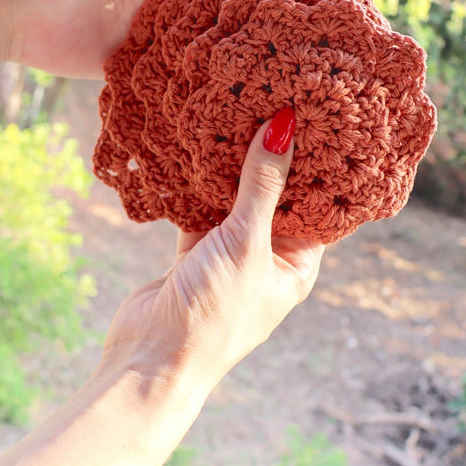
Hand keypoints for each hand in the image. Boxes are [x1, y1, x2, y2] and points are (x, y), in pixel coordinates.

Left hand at [0, 0, 313, 77]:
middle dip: (274, 3)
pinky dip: (218, 75)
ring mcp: (166, 35)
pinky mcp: (150, 66)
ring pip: (219, 38)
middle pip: (234, 0)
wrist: (18, 17)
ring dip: (253, 43)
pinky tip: (249, 84)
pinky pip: (190, 70)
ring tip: (298, 53)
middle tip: (320, 13)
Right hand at [97, 109, 324, 388]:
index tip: (316, 123)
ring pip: (237, 202)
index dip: (316, 168)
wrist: (149, 358)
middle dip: (273, 160)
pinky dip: (201, 186)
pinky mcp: (195, 252)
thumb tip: (285, 128)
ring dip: (235, 169)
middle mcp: (267, 258)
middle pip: (275, 199)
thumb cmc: (213, 313)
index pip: (316, 207)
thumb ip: (262, 185)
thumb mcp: (247, 243)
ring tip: (242, 118)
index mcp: (295, 265)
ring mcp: (229, 255)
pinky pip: (203, 209)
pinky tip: (201, 151)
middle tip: (276, 108)